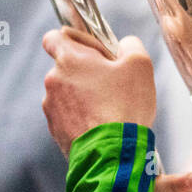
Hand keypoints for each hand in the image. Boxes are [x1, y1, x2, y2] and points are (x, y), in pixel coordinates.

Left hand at [41, 29, 155, 154]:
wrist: (112, 154)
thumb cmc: (125, 107)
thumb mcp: (140, 65)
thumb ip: (130, 45)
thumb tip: (125, 44)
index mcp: (69, 59)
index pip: (54, 37)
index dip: (73, 39)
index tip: (91, 50)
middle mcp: (53, 81)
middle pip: (66, 67)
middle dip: (86, 72)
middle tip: (112, 83)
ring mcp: (52, 107)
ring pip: (67, 92)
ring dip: (83, 95)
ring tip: (109, 108)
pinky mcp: (55, 129)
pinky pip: (68, 115)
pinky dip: (81, 116)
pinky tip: (101, 124)